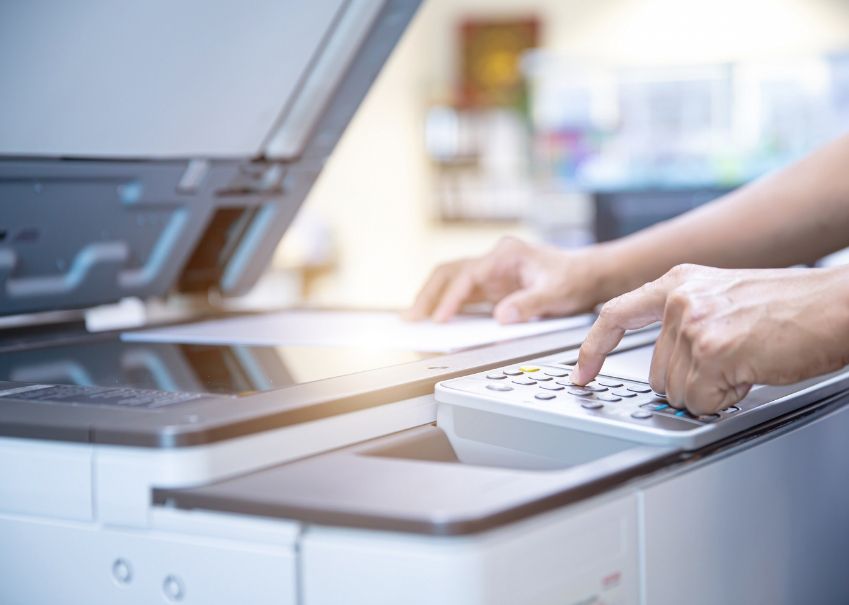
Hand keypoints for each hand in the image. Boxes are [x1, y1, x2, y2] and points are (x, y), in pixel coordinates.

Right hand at [406, 236, 613, 323]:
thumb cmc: (572, 278)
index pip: (469, 275)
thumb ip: (529, 303)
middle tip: (411, 318)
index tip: (441, 319)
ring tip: (412, 320)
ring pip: (449, 281)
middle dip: (428, 295)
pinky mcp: (489, 286)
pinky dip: (444, 305)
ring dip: (430, 299)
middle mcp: (492, 260)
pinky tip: (432, 319)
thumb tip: (501, 316)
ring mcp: (488, 273)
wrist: (584, 276)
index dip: (452, 298)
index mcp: (505, 254)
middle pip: (449, 272)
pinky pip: (460, 294)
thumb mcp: (556, 292)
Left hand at [570, 264, 848, 414]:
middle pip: (654, 373)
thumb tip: (664, 365)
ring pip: (675, 392)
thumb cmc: (793, 306)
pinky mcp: (711, 350)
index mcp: (677, 282)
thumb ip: (685, 319)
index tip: (581, 374)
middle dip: (690, 381)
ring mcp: (692, 324)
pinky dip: (725, 401)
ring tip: (744, 362)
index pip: (614, 315)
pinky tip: (750, 373)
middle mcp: (679, 299)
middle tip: (731, 362)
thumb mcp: (723, 297)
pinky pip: (699, 402)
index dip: (592, 349)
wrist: (837, 305)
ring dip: (710, 392)